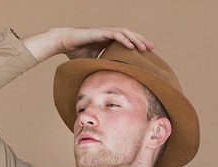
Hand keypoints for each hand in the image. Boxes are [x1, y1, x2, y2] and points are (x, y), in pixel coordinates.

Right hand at [22, 27, 153, 61]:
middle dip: (142, 41)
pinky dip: (124, 40)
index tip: (147, 53)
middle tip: (152, 48)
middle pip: (130, 36)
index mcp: (109, 41)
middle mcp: (109, 35)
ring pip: (125, 33)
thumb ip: (103, 68)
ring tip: (145, 47)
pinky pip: (115, 35)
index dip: (137, 45)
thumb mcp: (94, 63)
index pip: (127, 41)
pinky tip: (131, 46)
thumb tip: (108, 84)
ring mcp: (105, 32)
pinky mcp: (100, 33)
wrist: (65, 43)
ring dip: (136, 40)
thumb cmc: (77, 53)